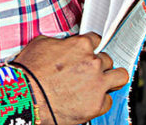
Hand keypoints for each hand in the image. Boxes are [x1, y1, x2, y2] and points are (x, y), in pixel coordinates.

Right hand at [14, 33, 128, 124]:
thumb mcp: (40, 44)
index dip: (90, 46)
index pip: (96, 39)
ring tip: (104, 83)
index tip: (87, 51)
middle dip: (98, 64)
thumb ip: (59, 42)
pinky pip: (108, 100)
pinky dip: (100, 100)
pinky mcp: (97, 105)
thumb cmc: (29, 71)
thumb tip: (63, 44)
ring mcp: (97, 84)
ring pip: (120, 76)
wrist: (25, 95)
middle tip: (88, 70)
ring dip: (112, 78)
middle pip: (107, 58)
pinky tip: (88, 100)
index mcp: (80, 45)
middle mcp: (93, 63)